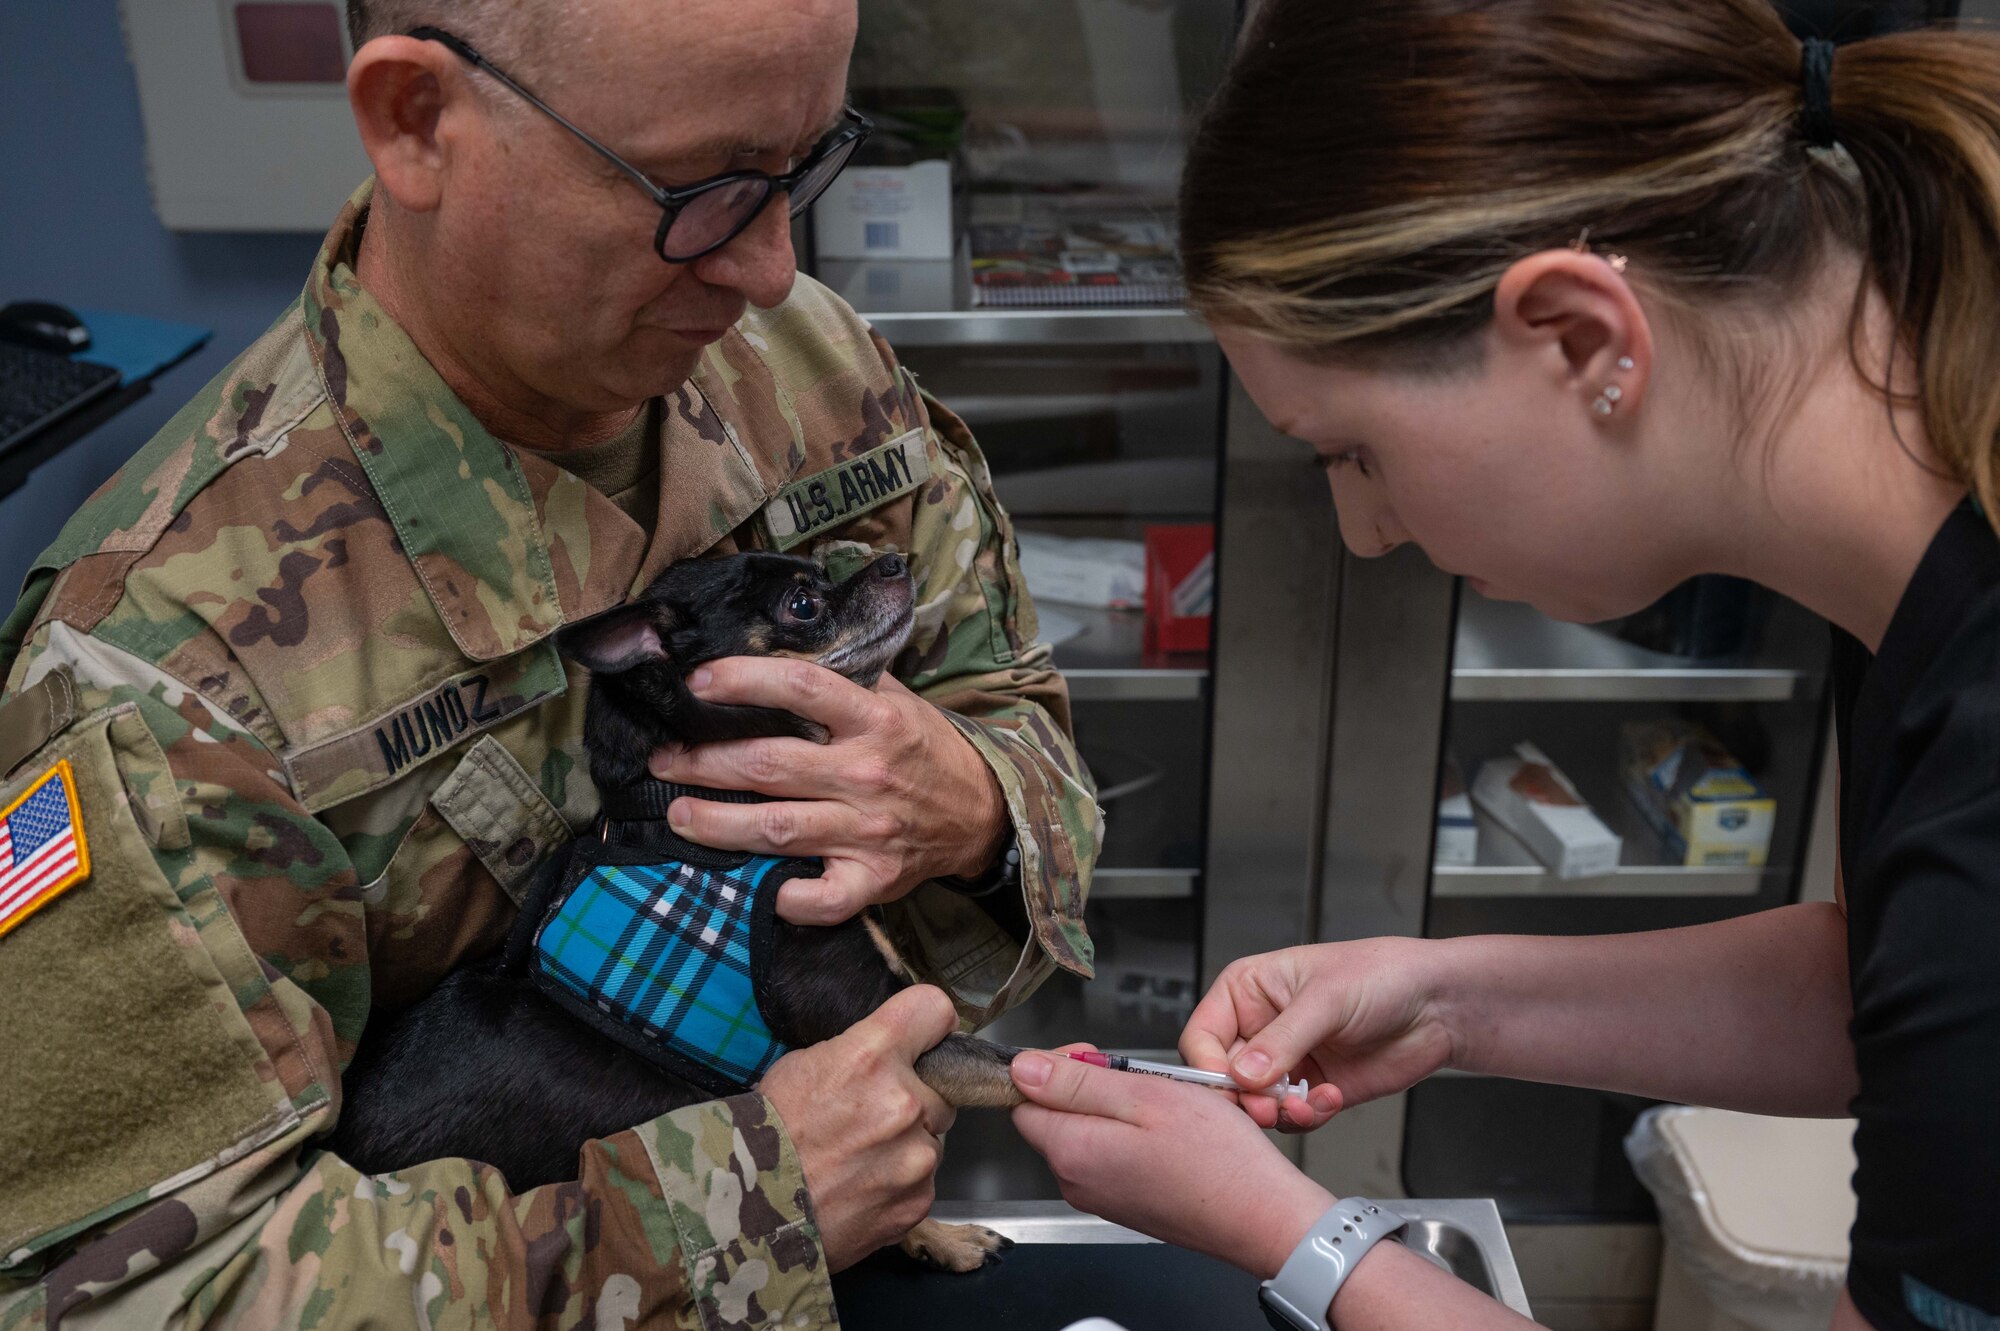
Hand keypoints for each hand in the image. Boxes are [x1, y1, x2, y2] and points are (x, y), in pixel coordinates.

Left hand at [651, 661, 1007, 924]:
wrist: (981, 813)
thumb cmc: (925, 751)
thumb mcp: (896, 699)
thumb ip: (843, 678)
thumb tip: (775, 650)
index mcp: (874, 720)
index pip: (801, 687)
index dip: (744, 680)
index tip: (698, 682)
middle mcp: (867, 774)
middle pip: (768, 765)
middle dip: (703, 762)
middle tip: (665, 761)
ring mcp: (869, 831)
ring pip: (776, 829)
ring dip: (716, 823)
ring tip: (678, 814)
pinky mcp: (874, 880)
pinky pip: (820, 899)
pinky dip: (783, 897)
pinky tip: (755, 886)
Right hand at [759, 985, 959, 1270]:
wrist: (749, 1211)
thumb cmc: (767, 1135)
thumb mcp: (804, 1064)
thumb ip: (860, 1052)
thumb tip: (890, 1054)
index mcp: (871, 1056)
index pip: (934, 1010)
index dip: (928, 1025)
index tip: (925, 1037)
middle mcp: (903, 1102)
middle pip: (939, 1087)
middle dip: (914, 1099)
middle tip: (872, 1118)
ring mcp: (915, 1156)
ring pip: (932, 1138)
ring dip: (907, 1145)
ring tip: (859, 1161)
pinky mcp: (918, 1200)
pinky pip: (923, 1182)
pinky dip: (900, 1185)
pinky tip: (861, 1188)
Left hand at [1010, 1050, 1336, 1278]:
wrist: (1261, 1217)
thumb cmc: (1215, 1158)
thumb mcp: (1143, 1096)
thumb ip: (1075, 1083)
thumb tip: (1021, 1069)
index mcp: (1070, 1150)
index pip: (1023, 1099)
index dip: (1054, 1067)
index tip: (1094, 1056)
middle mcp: (1076, 1181)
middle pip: (1055, 1116)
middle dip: (1089, 1086)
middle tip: (1140, 1078)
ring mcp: (1101, 1197)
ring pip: (1087, 1134)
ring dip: (1116, 1109)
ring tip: (1162, 1105)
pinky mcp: (1127, 1205)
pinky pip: (1113, 1156)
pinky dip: (1133, 1136)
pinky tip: (1171, 1133)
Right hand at [1180, 938, 1455, 1132]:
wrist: (1436, 1006)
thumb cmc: (1381, 975)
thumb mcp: (1326, 999)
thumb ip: (1282, 1040)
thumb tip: (1243, 1075)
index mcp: (1247, 991)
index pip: (1203, 1036)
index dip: (1210, 1066)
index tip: (1231, 1086)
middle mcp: (1260, 1028)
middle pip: (1224, 1078)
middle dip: (1246, 1098)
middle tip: (1268, 1108)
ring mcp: (1286, 1062)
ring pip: (1255, 1104)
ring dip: (1279, 1113)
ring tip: (1307, 1105)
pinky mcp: (1312, 1090)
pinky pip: (1291, 1117)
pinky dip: (1308, 1117)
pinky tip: (1331, 1098)